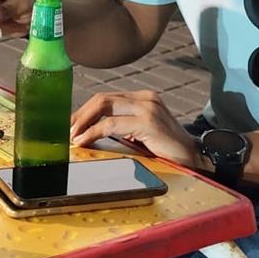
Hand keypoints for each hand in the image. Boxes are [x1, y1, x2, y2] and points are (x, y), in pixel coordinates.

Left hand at [70, 90, 199, 167]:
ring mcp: (148, 108)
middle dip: (79, 115)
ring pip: (104, 107)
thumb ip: (121, 127)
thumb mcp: (141, 133)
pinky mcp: (148, 122)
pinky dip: (93, 132)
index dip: (84, 111)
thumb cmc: (166, 150)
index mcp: (143, 98)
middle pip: (102, 99)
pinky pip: (111, 124)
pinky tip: (84, 141)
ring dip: (82, 122)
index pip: (106, 98)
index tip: (69, 125)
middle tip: (64, 131)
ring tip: (71, 137)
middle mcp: (145, 98)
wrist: (194, 159)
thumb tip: (90, 133)